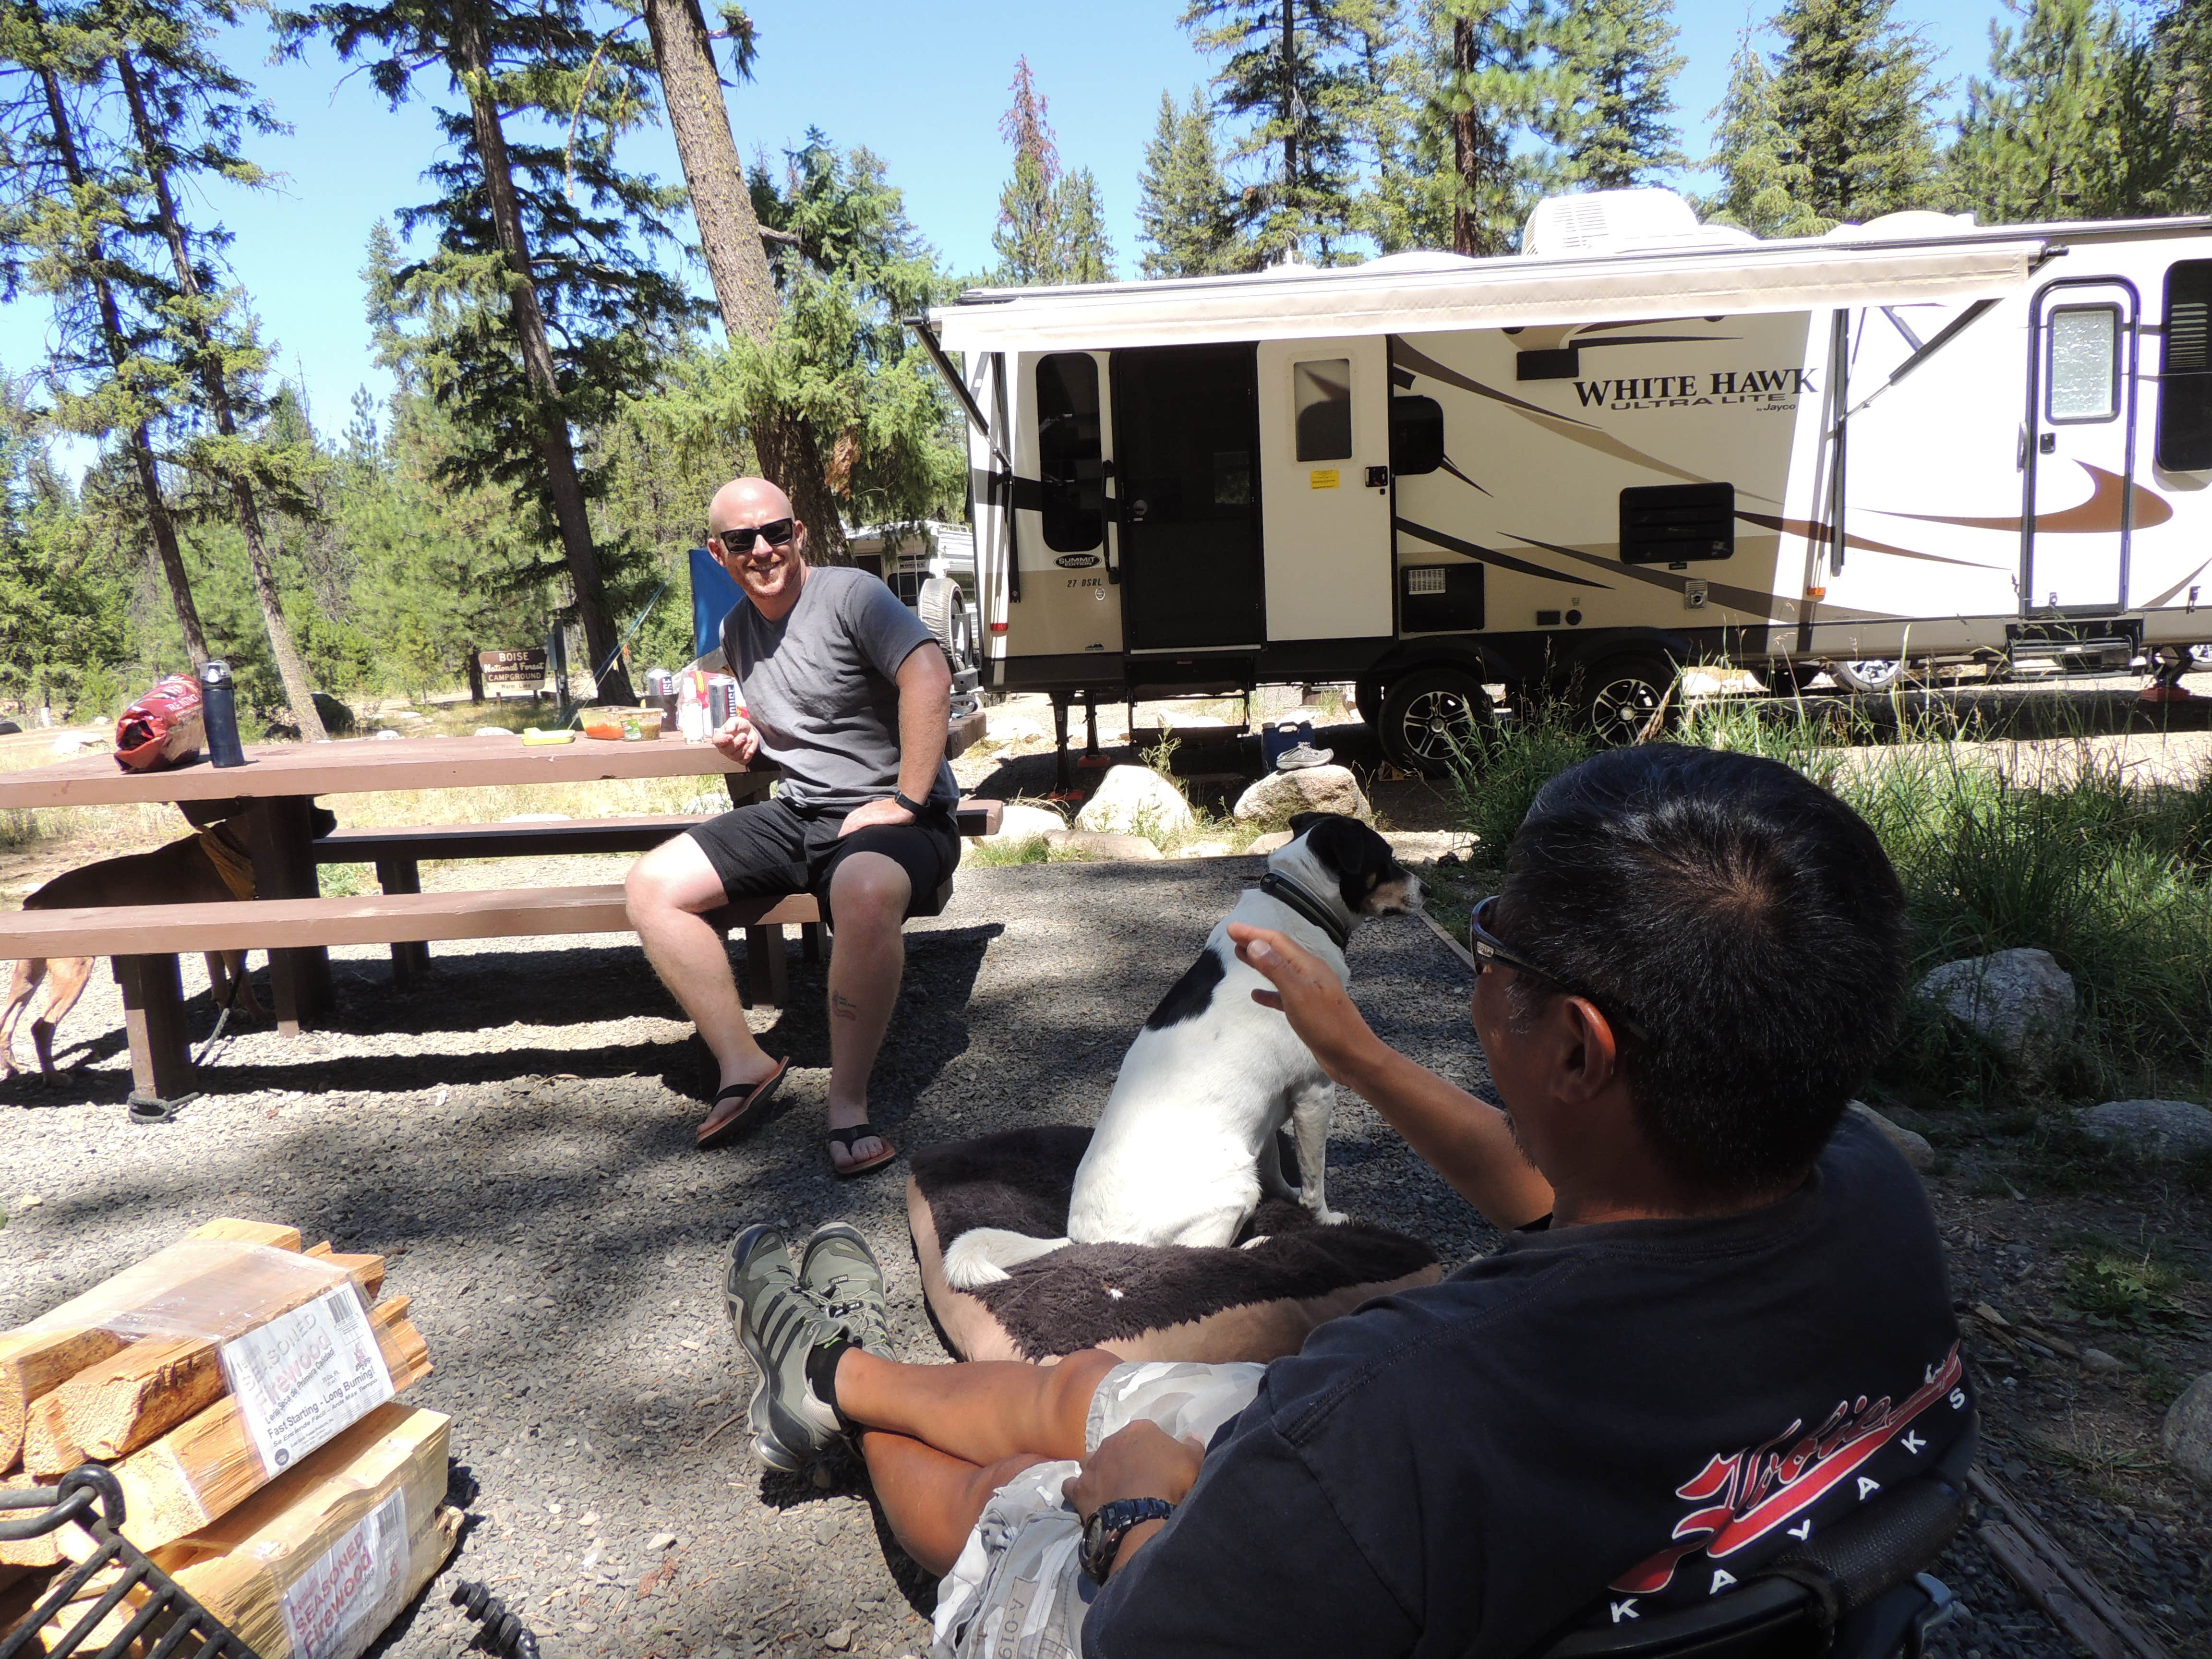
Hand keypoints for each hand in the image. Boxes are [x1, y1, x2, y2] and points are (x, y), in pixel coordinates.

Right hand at [711, 713, 758, 764]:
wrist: (750, 731)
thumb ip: (731, 724)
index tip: (731, 736)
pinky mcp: (740, 759)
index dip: (723, 740)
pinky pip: (743, 761)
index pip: (717, 741)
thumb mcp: (735, 721)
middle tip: (744, 735)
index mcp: (720, 737)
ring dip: (744, 747)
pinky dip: (748, 755)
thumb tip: (728, 730)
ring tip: (749, 739)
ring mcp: (731, 755)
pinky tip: (751, 749)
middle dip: (737, 743)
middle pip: (727, 750)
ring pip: (736, 756)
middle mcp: (724, 748)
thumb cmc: (740, 726)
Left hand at [837, 794, 916, 836]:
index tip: (845, 834)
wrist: (904, 805)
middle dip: (844, 829)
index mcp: (868, 808)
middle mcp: (866, 809)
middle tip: (841, 839)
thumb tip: (874, 827)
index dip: (847, 825)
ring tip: (843, 840)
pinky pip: (857, 823)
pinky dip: (851, 829)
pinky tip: (849, 836)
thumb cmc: (897, 810)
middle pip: (850, 819)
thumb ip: (877, 818)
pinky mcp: (871, 816)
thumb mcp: (885, 813)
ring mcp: (868, 812)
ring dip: (845, 830)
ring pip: (851, 821)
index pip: (853, 816)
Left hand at [1060, 1422, 1204, 1520]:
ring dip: (1097, 1470)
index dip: (1151, 1449)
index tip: (1159, 1466)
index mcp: (1138, 1430)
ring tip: (1109, 1487)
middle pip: (1116, 1446)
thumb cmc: (1171, 1481)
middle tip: (1136, 1479)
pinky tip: (1085, 1498)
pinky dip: (1076, 1490)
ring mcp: (1092, 1465)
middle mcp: (1111, 1442)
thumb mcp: (1192, 1460)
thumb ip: (1192, 1445)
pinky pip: (1071, 1485)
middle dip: (1123, 1459)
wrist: (1143, 1512)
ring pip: (1090, 1462)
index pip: (1144, 1432)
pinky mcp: (1079, 1489)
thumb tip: (1193, 1434)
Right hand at [1227, 922, 1381, 1086]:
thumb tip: (1255, 943)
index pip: (1277, 941)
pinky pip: (1283, 995)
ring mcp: (1310, 992)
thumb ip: (1277, 969)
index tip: (1230, 928)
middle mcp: (1310, 974)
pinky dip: (1269, 992)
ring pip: (1280, 971)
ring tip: (1240, 956)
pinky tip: (1256, 995)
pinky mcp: (1308, 1010)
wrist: (1353, 1057)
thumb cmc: (1326, 1026)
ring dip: (1260, 962)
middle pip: (1278, 952)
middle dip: (1255, 942)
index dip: (1253, 933)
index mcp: (1309, 966)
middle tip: (1232, 937)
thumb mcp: (1298, 994)